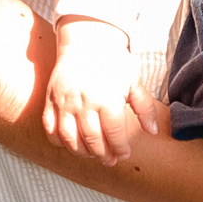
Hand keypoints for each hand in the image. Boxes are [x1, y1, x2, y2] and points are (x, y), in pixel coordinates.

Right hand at [45, 18, 152, 164]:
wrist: (87, 41)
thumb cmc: (113, 62)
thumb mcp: (134, 81)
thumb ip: (145, 108)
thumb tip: (152, 131)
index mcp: (108, 99)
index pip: (115, 134)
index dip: (120, 148)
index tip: (124, 155)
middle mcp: (85, 103)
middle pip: (93, 140)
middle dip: (103, 155)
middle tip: (110, 160)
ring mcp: (65, 102)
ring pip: (70, 139)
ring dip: (82, 152)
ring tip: (92, 154)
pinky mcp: (51, 100)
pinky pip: (50, 128)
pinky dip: (58, 141)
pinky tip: (70, 143)